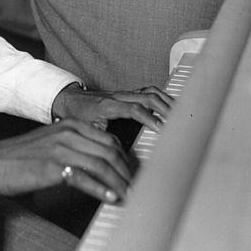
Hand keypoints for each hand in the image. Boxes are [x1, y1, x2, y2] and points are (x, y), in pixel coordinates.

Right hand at [0, 119, 132, 203]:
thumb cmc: (21, 157)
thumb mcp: (52, 142)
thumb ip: (75, 147)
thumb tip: (99, 164)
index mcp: (71, 125)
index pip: (109, 139)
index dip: (125, 158)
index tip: (132, 173)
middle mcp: (69, 133)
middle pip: (110, 151)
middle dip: (127, 171)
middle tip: (135, 187)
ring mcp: (62, 148)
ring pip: (102, 164)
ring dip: (118, 182)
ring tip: (127, 195)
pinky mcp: (54, 166)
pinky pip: (85, 178)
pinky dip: (101, 189)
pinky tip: (110, 198)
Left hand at [51, 83, 171, 132]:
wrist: (68, 100)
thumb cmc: (77, 117)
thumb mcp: (85, 131)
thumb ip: (100, 141)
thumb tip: (115, 159)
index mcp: (108, 106)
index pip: (134, 108)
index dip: (149, 118)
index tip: (161, 128)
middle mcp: (119, 97)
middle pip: (147, 96)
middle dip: (165, 108)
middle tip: (179, 122)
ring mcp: (124, 94)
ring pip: (150, 92)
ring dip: (166, 101)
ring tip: (181, 113)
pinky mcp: (128, 95)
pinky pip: (148, 92)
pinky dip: (162, 97)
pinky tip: (171, 106)